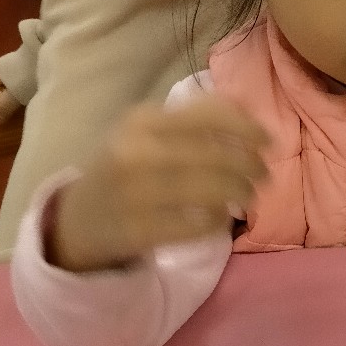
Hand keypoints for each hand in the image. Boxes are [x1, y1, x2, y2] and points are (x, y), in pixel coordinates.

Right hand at [49, 96, 270, 272]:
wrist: (77, 220)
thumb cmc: (124, 169)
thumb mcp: (145, 133)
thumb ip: (191, 121)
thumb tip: (249, 118)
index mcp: (141, 120)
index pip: (208, 115)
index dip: (247, 128)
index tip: (268, 141)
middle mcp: (135, 152)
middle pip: (217, 156)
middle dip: (251, 166)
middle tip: (263, 176)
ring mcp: (135, 193)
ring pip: (213, 191)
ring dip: (241, 194)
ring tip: (248, 197)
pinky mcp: (139, 231)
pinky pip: (200, 225)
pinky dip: (218, 221)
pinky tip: (219, 218)